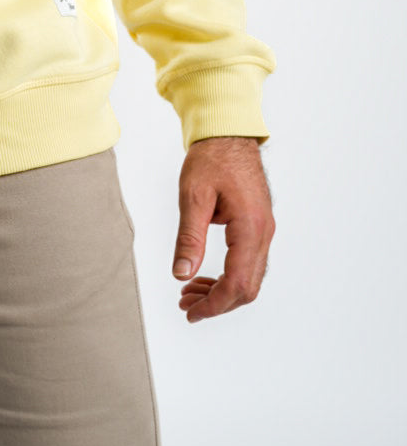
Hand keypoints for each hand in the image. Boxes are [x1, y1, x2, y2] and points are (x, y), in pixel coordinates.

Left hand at [172, 135, 274, 321]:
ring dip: (222, 292)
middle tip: (186, 305)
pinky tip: (204, 275)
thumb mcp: (193, 196)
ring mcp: (264, 230)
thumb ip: (189, 238)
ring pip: (250, 278)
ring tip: (190, 292)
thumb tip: (182, 274)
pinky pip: (249, 263)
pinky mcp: (258, 226)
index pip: (236, 283)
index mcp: (250, 228)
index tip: (191, 312)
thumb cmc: (211, 159)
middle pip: (247, 288)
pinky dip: (229, 276)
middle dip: (217, 303)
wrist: (228, 134)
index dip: (213, 304)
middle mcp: (263, 233)